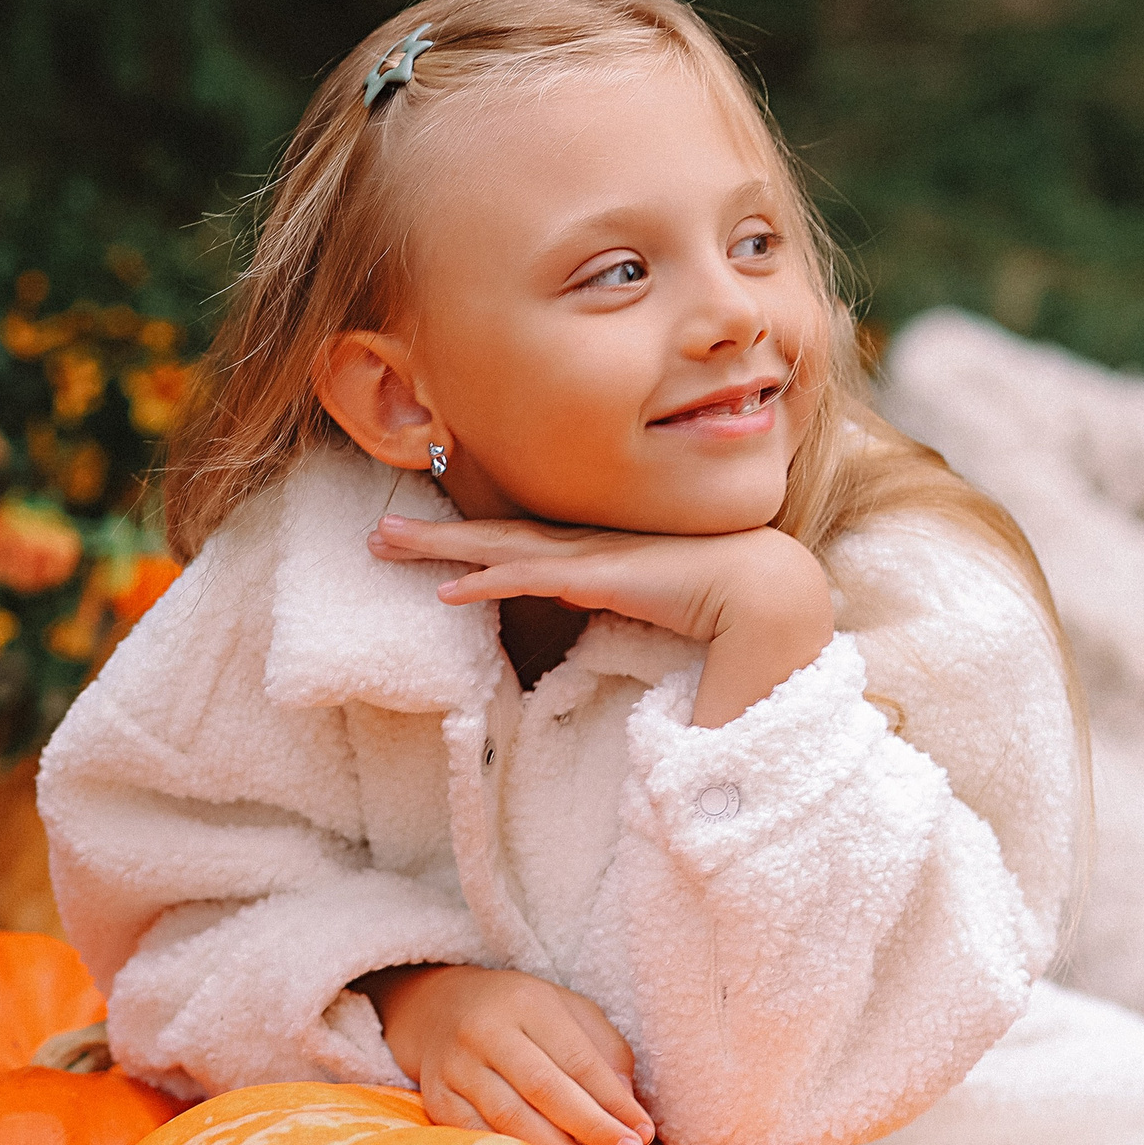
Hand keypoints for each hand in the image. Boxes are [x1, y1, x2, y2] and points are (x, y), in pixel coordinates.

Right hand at [354, 964, 655, 1144]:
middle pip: (544, 1088)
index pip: (577, 1058)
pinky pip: (476, 1135)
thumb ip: (604, 1054)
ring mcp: (455, 1066)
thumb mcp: (568, 1014)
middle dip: (591, 1127)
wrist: (440, 1010)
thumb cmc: (523, 1017)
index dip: (613, 1100)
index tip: (642, 1132)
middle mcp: (485, 1031)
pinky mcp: (437, 1098)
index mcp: (526, 1003)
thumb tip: (627, 1113)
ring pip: (509, 1117)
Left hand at [367, 515, 833, 725]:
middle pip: (492, 537)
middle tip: (374, 532)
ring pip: (498, 547)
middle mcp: (583, 547)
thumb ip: (610, 608)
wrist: (770, 593)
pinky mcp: (602, 575)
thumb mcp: (645, 608)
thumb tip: (579, 612)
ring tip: (384, 541)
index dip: (466, 544)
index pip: (516, 546)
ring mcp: (590, 556)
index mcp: (592, 555)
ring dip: (440, 545)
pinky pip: (532, 579)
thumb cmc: (717, 605)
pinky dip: (487, 581)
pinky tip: (447, 590)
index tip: (419, 544)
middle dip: (432, 534)